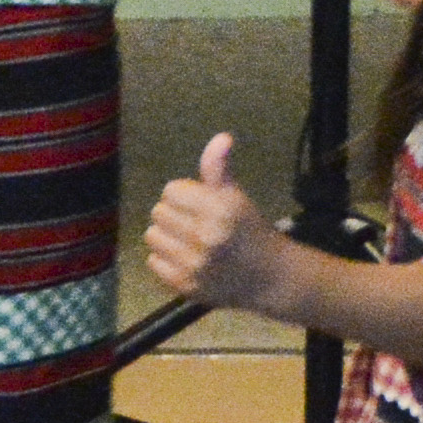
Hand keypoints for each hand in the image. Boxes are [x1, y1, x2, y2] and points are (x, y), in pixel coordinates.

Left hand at [142, 130, 283, 311]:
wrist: (270, 278)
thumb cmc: (250, 232)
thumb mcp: (237, 197)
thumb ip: (219, 169)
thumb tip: (221, 137)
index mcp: (220, 210)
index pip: (171, 190)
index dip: (184, 194)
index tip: (200, 204)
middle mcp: (207, 236)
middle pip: (158, 212)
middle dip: (174, 215)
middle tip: (194, 223)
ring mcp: (194, 264)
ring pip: (152, 236)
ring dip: (166, 236)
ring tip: (188, 240)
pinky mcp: (185, 285)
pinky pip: (153, 261)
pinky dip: (165, 260)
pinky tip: (186, 259)